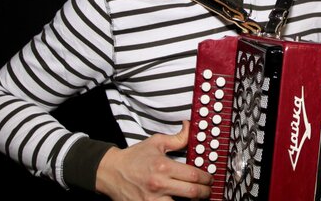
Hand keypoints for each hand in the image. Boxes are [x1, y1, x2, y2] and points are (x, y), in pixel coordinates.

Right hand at [95, 121, 212, 200]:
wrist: (110, 172)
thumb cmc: (134, 157)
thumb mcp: (156, 142)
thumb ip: (177, 138)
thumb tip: (189, 127)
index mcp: (163, 166)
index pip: (193, 175)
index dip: (206, 178)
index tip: (209, 178)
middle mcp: (159, 184)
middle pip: (192, 192)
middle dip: (204, 192)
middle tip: (208, 190)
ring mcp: (152, 200)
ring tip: (196, 198)